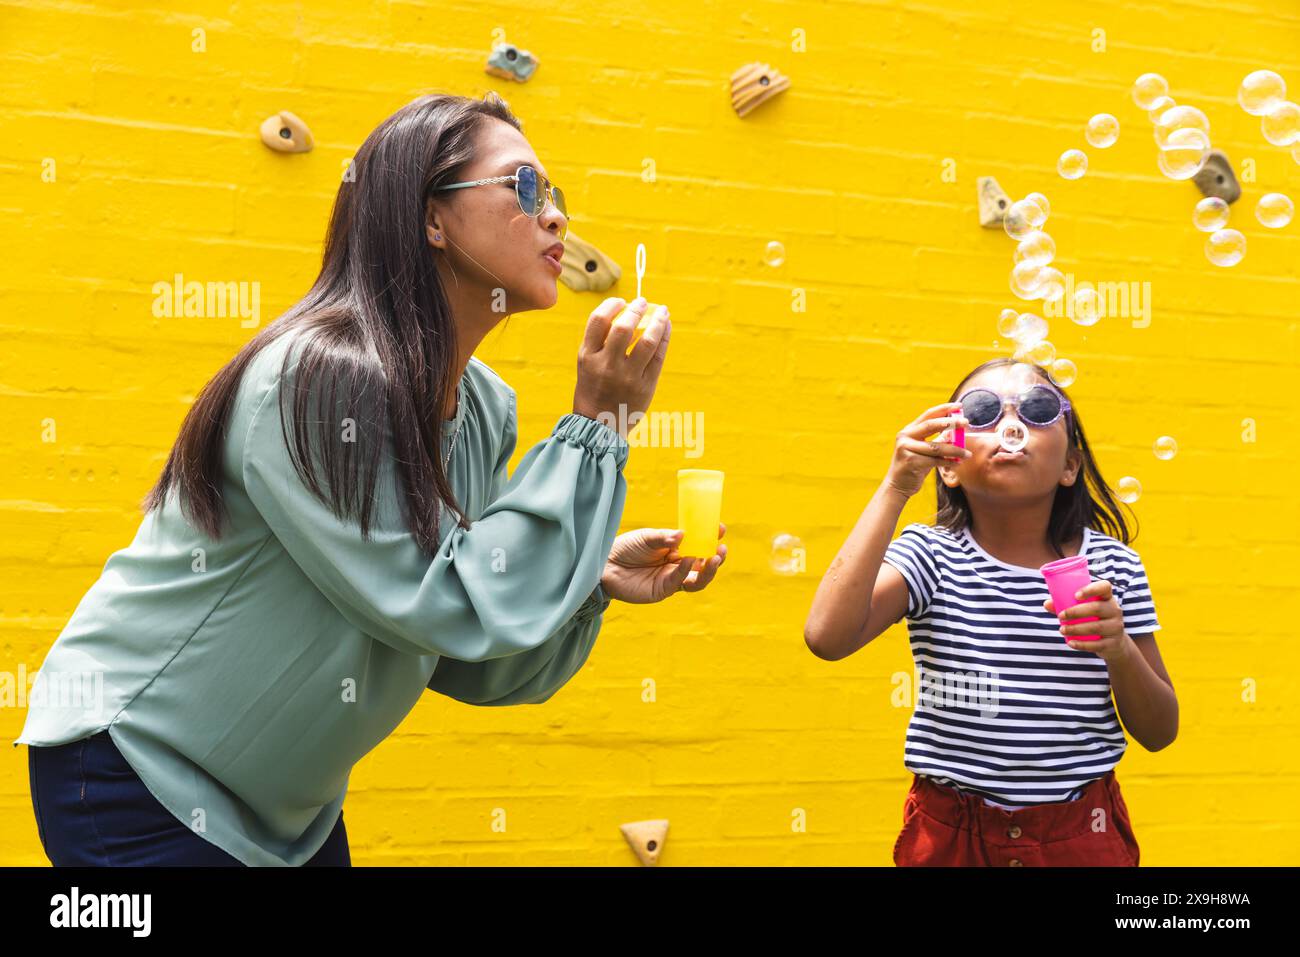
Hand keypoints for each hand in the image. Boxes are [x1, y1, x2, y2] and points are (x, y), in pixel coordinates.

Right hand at [573, 297, 670, 433]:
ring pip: (646, 341)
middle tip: (643, 302)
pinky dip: (664, 338)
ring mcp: (627, 377)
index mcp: (587, 356)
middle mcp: (606, 365)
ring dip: (657, 322)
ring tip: (662, 312)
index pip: (598, 321)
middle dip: (637, 309)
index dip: (611, 305)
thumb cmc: (593, 390)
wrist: (598, 427)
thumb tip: (625, 313)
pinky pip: (658, 356)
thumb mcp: (587, 365)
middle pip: (623, 327)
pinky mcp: (644, 386)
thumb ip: (600, 342)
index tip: (621, 301)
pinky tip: (666, 328)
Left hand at [600, 523, 726, 603]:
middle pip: (704, 565)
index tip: (720, 527)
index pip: (700, 545)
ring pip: (698, 580)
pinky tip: (689, 560)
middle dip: (716, 557)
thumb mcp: (647, 537)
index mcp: (678, 550)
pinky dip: (686, 571)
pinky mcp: (662, 591)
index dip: (712, 538)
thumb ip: (665, 537)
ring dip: (709, 570)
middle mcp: (678, 565)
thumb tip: (684, 535)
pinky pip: (679, 582)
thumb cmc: (627, 548)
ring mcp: (671, 579)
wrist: (605, 564)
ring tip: (714, 557)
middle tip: (721, 548)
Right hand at [884, 402, 971, 498]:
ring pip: (936, 446)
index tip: (959, 406)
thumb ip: (937, 440)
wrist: (897, 485)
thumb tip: (957, 431)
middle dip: (950, 422)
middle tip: (966, 422)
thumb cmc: (914, 466)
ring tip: (967, 454)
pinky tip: (957, 463)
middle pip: (930, 425)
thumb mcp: (924, 450)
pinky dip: (949, 461)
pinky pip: (935, 460)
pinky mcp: (911, 462)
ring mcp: (906, 449)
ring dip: (955, 449)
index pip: (928, 414)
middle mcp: (905, 437)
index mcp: (909, 430)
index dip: (944, 408)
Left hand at [1044, 578, 1133, 662]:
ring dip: (1076, 629)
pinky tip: (1071, 642)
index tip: (1076, 595)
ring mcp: (1116, 627)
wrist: (1113, 644)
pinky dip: (1082, 644)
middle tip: (1061, 616)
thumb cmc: (1094, 621)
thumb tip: (1047, 603)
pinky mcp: (1113, 643)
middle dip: (1076, 612)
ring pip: (1096, 627)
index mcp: (1107, 598)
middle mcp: (1114, 610)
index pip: (1105, 587)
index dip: (1091, 589)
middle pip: (1097, 608)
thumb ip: (1066, 605)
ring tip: (1062, 630)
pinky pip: (1097, 644)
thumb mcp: (1084, 611)